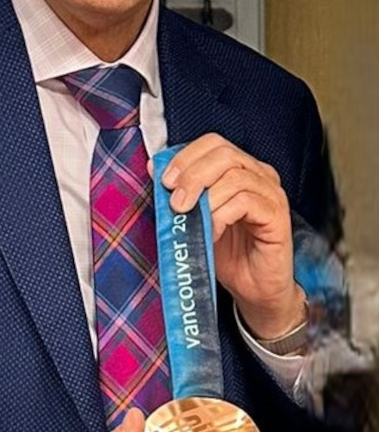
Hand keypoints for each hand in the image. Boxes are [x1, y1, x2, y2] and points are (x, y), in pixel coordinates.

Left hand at [152, 134, 304, 338]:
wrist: (253, 289)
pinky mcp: (277, 214)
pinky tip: (212, 232)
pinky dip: (221, 215)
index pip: (213, 143)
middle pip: (223, 153)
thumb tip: (154, 168)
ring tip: (191, 220)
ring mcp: (271, 193)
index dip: (185, 157)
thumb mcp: (195, 216)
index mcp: (240, 167)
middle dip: (192, 175)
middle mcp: (259, 174)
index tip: (164, 180)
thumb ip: (180, 191)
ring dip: (205, 198)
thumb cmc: (226, 252)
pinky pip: (245, 201)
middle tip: (175, 202)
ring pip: (233, 176)